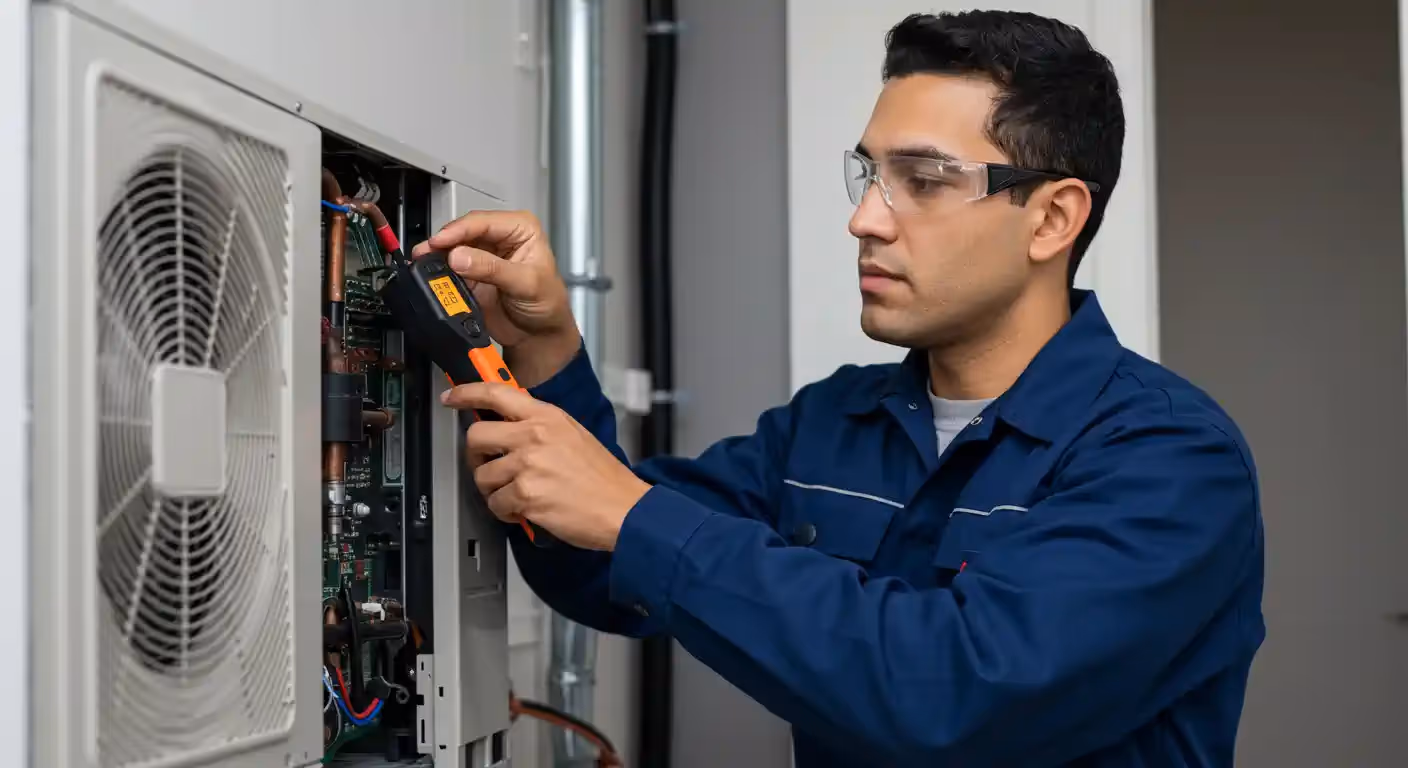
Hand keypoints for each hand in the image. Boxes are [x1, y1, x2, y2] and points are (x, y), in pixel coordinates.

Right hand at [413, 210, 579, 387]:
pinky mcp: (470, 273)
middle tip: (426, 252)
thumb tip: (461, 256)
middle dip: (444, 241)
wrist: (538, 335)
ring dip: (437, 254)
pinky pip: (449, 267)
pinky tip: (430, 274)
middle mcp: (500, 237)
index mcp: (521, 228)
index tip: (440, 241)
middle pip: (464, 231)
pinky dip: (438, 270)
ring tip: (423, 261)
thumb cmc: (547, 303)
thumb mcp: (525, 283)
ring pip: (453, 247)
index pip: (484, 221)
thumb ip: (492, 268)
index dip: (459, 230)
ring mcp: (483, 255)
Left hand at [442, 382, 651, 550]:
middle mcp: (534, 435)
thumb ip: (540, 426)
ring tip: (517, 494)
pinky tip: (526, 510)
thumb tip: (509, 426)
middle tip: (488, 465)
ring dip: (494, 490)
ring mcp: (528, 464)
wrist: (623, 508)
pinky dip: (507, 512)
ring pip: (482, 476)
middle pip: (476, 436)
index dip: (466, 393)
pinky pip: (495, 504)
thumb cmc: (604, 478)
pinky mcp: (526, 494)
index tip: (452, 397)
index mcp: (547, 416)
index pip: (496, 393)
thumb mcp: (573, 435)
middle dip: (476, 456)